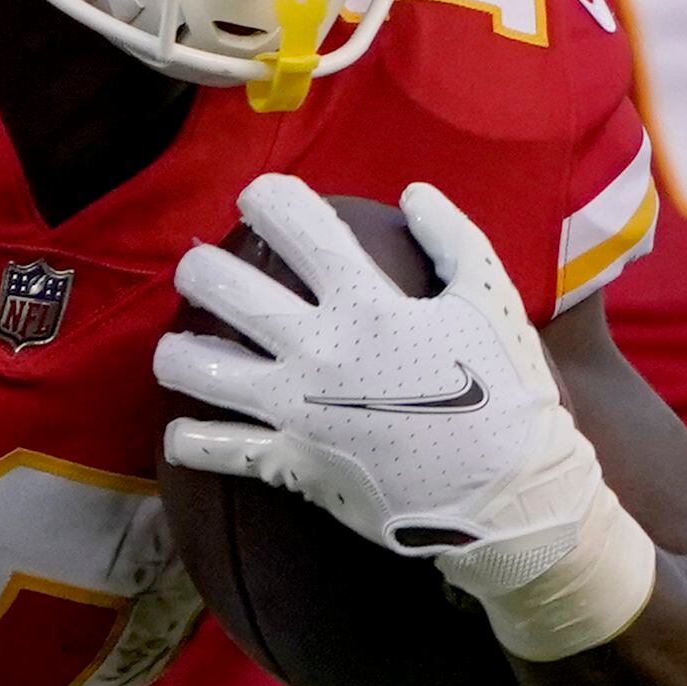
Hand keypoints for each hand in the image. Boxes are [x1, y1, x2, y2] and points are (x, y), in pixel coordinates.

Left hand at [156, 176, 644, 654]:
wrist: (511, 493)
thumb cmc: (506, 393)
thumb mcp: (492, 302)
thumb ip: (454, 239)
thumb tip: (413, 192)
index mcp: (366, 306)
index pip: (298, 229)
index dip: (266, 199)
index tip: (255, 198)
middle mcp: (317, 351)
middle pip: (224, 291)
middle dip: (198, 270)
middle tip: (199, 271)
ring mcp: (295, 409)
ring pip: (197, 368)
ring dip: (176, 352)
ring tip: (180, 346)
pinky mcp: (289, 462)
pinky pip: (215, 449)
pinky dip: (190, 440)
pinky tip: (182, 430)